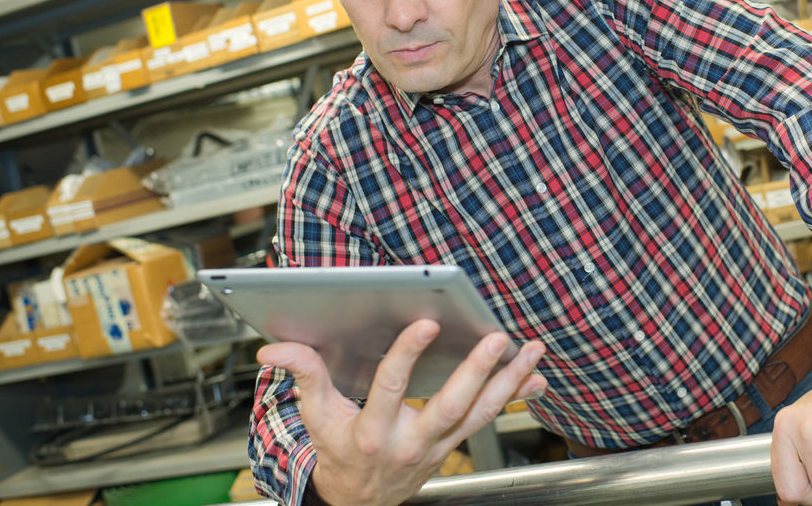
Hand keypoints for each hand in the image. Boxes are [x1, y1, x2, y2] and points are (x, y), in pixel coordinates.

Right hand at [258, 319, 546, 505]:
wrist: (360, 502)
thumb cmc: (339, 453)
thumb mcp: (316, 417)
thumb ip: (303, 375)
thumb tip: (274, 347)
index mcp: (372, 431)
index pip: (391, 388)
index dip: (408, 355)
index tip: (426, 322)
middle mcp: (410, 442)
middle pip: (449, 406)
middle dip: (476, 372)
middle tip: (497, 338)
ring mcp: (438, 447)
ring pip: (479, 414)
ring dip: (509, 382)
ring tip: (532, 351)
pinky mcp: (454, 447)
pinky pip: (489, 421)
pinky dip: (516, 398)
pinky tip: (537, 378)